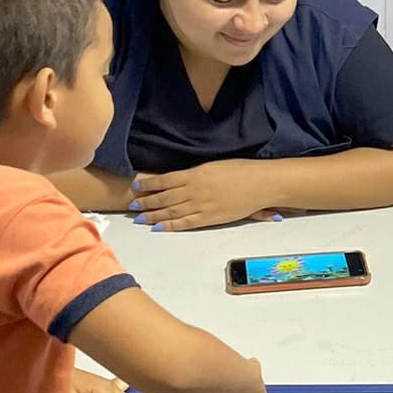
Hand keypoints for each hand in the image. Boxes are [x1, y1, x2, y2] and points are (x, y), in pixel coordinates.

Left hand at [130, 160, 277, 230]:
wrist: (259, 184)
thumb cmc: (241, 170)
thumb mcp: (215, 165)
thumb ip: (197, 174)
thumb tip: (182, 178)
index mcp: (195, 174)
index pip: (164, 180)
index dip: (148, 184)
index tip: (136, 185)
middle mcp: (194, 190)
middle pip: (164, 197)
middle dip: (146, 201)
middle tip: (132, 205)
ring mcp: (201, 205)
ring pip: (171, 211)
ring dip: (153, 215)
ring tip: (139, 217)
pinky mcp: (209, 218)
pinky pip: (185, 223)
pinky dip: (170, 226)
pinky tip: (158, 227)